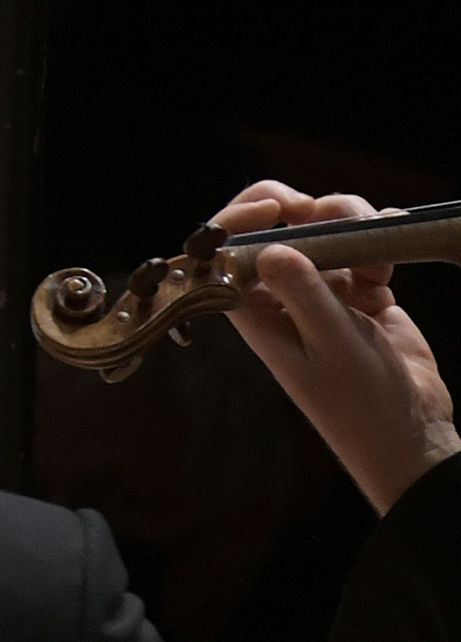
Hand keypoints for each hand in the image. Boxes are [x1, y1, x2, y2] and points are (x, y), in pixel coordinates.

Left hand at [211, 180, 457, 514]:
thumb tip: (272, 247)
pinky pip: (362, 249)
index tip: (280, 206)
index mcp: (253, 307)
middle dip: (303, 210)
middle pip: (275, 225)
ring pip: (323, 230)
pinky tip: (389, 267)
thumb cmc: (362, 404)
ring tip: (376, 264)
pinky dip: (379, 246)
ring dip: (350, 228)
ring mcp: (321, 290)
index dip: (243, 214)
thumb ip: (304, 296)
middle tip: (326, 214)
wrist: (414, 435)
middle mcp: (280, 293)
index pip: (226, 245)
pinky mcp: (360, 292)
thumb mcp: (332, 347)